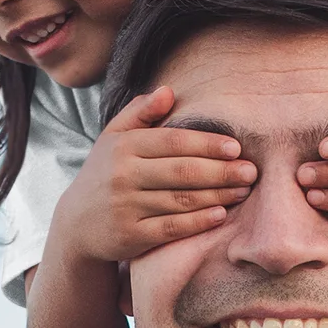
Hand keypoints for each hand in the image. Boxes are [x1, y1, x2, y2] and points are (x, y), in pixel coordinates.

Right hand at [56, 86, 255, 262]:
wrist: (76, 225)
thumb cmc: (104, 175)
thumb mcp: (113, 139)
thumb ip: (140, 113)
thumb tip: (168, 91)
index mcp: (123, 147)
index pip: (173, 142)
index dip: (207, 144)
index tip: (236, 147)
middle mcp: (123, 175)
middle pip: (182, 171)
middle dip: (221, 171)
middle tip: (251, 171)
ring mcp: (126, 207)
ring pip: (181, 200)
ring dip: (217, 195)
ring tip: (243, 191)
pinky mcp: (130, 236)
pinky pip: (171, 227)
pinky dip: (198, 222)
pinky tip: (220, 214)